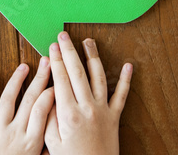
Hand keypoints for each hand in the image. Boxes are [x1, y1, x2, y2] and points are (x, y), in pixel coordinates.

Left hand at [0, 58, 54, 154]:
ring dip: (17, 81)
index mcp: (32, 143)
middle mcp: (17, 134)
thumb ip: (49, 148)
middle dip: (40, 79)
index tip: (59, 81)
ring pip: (9, 100)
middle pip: (30, 100)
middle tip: (48, 62)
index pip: (44, 110)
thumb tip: (64, 134)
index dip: (51, 93)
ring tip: (25, 67)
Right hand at [43, 33, 131, 154]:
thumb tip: (49, 94)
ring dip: (93, 57)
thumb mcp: (52, 142)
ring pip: (98, 77)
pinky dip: (126, 80)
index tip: (52, 46)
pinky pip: (121, 95)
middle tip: (63, 35)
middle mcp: (87, 108)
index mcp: (68, 114)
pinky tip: (128, 66)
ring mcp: (102, 111)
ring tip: (87, 41)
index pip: (60, 79)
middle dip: (69, 51)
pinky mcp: (114, 117)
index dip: (56, 60)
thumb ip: (49, 116)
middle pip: (77, 72)